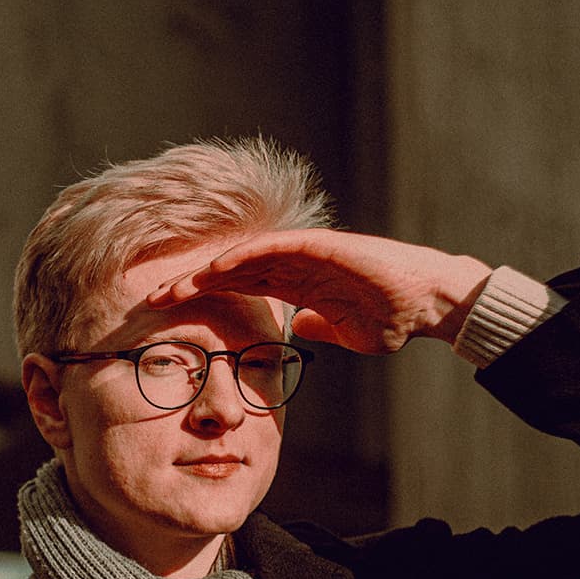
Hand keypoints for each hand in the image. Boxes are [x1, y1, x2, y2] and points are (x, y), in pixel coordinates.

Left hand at [146, 230, 493, 353]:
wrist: (427, 305)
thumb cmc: (392, 319)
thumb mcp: (342, 332)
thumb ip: (315, 327)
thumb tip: (293, 330)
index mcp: (294, 286)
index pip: (236, 290)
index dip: (202, 300)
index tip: (170, 317)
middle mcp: (293, 266)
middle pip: (229, 273)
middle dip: (190, 287)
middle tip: (151, 300)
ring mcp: (305, 254)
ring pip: (243, 259)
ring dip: (206, 272)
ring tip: (173, 288)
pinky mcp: (321, 246)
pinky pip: (274, 248)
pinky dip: (244, 256)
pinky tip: (216, 267)